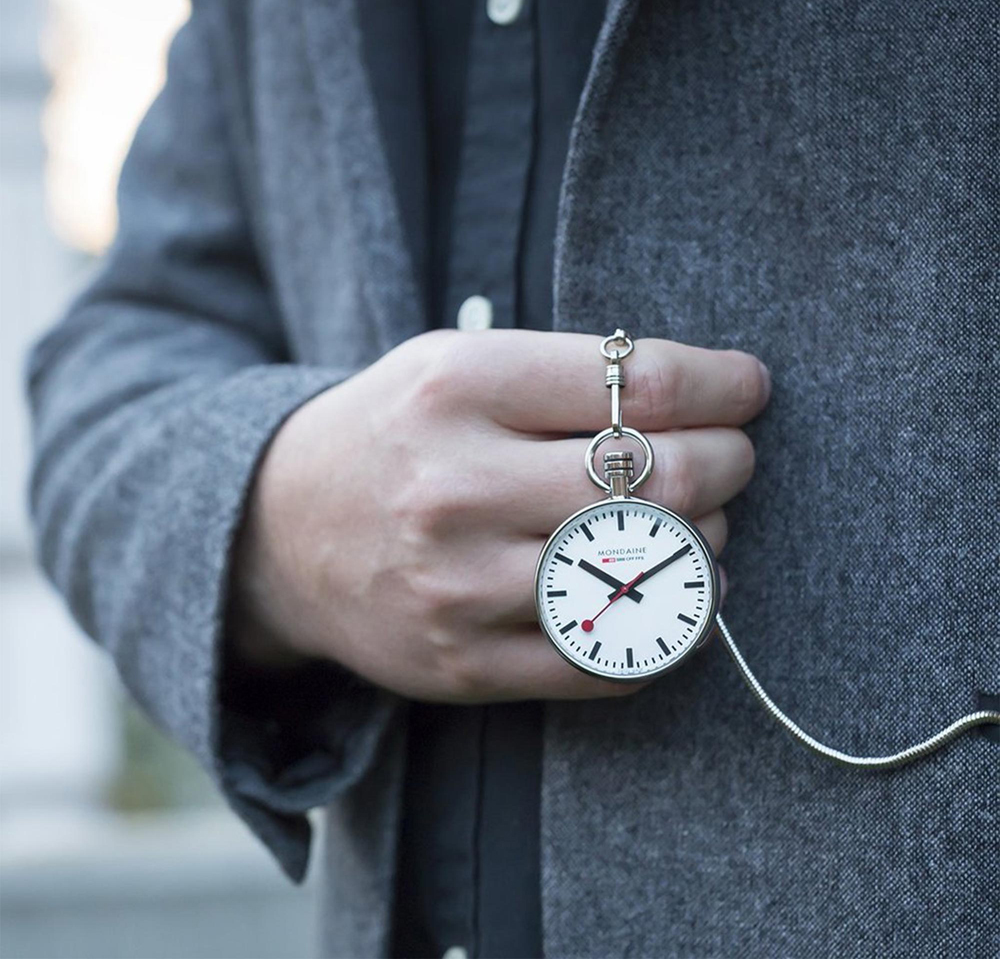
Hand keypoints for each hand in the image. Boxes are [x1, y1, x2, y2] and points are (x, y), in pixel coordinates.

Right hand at [231, 329, 769, 701]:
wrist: (280, 531)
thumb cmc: (392, 436)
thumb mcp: (454, 366)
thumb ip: (566, 374)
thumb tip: (703, 399)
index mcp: (457, 388)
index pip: (638, 382)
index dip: (721, 384)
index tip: (747, 387)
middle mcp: (455, 485)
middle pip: (658, 478)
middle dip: (728, 463)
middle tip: (732, 457)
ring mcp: (457, 585)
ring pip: (646, 571)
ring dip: (706, 544)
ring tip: (696, 522)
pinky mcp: (461, 663)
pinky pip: (610, 660)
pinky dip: (668, 627)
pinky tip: (671, 592)